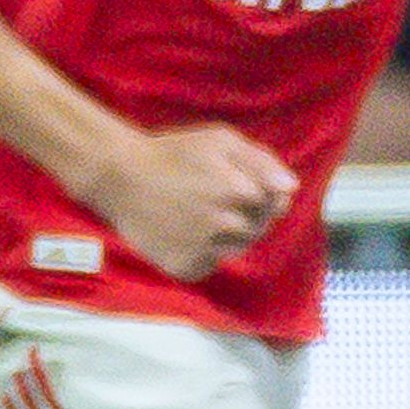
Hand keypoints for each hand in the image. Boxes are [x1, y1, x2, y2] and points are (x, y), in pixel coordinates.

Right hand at [86, 123, 296, 280]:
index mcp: (238, 190)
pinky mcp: (186, 267)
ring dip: (229, 234)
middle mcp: (224, 224)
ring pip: (237, 248)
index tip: (237, 183)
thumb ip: (262, 162)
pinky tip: (186, 231)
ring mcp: (204, 249)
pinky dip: (205, 252)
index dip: (261, 192)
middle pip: (259, 228)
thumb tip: (290, 189)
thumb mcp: (220, 140)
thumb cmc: (173, 153)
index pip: (276, 203)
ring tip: (199, 212)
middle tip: (214, 197)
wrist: (118, 176)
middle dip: (247, 214)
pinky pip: (211, 263)